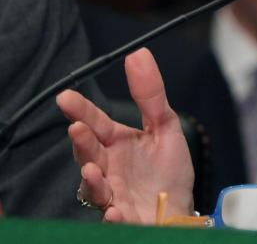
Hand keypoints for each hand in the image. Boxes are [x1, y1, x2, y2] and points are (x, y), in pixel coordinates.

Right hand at [56, 48, 194, 223]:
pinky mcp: (124, 217)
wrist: (176, 207)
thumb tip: (138, 53)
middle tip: (77, 129)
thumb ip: (151, 94)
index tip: (65, 98)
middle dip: (82, 142)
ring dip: (93, 180)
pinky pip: (114, 218)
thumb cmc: (168, 169)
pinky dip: (114, 216)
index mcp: (119, 143)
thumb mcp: (165, 126)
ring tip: (95, 169)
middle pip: (89, 153)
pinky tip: (116, 211)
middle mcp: (110, 167)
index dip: (81, 111)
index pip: (96, 124)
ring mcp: (114, 193)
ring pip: (95, 187)